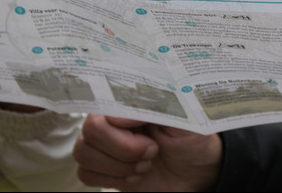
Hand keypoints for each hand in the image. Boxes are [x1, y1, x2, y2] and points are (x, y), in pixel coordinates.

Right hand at [73, 114, 221, 190]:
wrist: (197, 173)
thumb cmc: (192, 140)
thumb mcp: (184, 117)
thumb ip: (154, 106)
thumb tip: (118, 115)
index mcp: (130, 102)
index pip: (102, 105)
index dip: (122, 126)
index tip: (148, 136)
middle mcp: (112, 120)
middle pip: (90, 131)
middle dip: (125, 149)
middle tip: (151, 151)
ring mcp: (104, 145)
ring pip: (84, 153)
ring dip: (119, 166)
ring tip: (144, 163)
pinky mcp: (102, 169)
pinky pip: (85, 174)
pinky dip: (112, 179)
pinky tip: (133, 175)